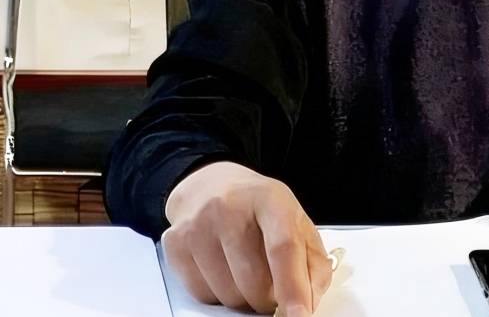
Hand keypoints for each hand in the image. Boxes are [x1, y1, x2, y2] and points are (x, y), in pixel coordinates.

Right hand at [162, 161, 332, 315]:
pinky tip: (223, 269)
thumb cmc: (259, 209)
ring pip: (228, 295)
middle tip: (272, 285)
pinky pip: (203, 295)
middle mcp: (230, 208)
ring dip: (244, 297)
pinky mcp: (176, 244)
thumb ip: (312, 263)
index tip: (301, 315)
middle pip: (254, 281)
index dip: (293, 287)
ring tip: (246, 271)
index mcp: (270, 199)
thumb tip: (309, 303)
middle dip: (268, 298)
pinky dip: (219, 294)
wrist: (211, 186)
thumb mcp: (296, 222)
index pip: (283, 247)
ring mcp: (198, 225)